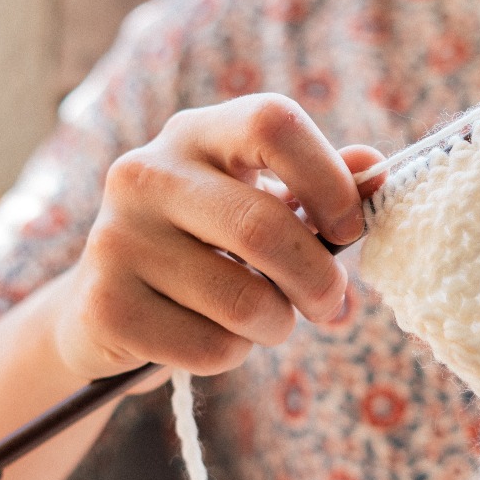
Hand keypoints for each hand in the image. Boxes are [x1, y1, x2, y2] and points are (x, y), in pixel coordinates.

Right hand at [52, 93, 383, 380]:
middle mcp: (146, 172)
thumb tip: (376, 169)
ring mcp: (116, 237)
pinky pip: (210, 347)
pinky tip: (209, 336)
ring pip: (243, 301)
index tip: (348, 229)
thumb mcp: (266, 206)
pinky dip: (232, 355)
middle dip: (318, 281)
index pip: (273, 124)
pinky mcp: (102, 306)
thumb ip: (322, 187)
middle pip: (264, 229)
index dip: (330, 181)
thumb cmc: (211, 250)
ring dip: (276, 324)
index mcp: (197, 134)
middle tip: (329, 303)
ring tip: (263, 319)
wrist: (110, 311)